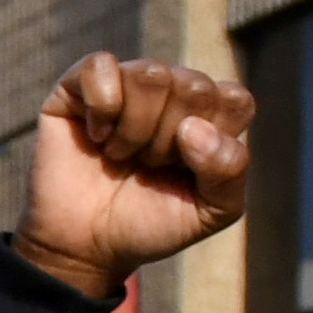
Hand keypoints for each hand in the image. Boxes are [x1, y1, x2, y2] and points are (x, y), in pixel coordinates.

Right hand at [13, 52, 253, 299]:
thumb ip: (229, 170)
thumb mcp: (210, 211)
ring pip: (150, 74)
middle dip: (168, 141)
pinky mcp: (78, 84)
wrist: (85, 247)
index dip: (211, 141)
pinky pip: (100, 65)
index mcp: (210, 114)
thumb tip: (192, 127)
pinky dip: (101, 106)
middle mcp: (172, 90)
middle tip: (147, 166)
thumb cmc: (148, 224)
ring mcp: (127, 83)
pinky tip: (95, 135)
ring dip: (135, 129)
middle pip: (194, 86)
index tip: (185, 172)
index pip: (235, 100)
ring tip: (119, 154)